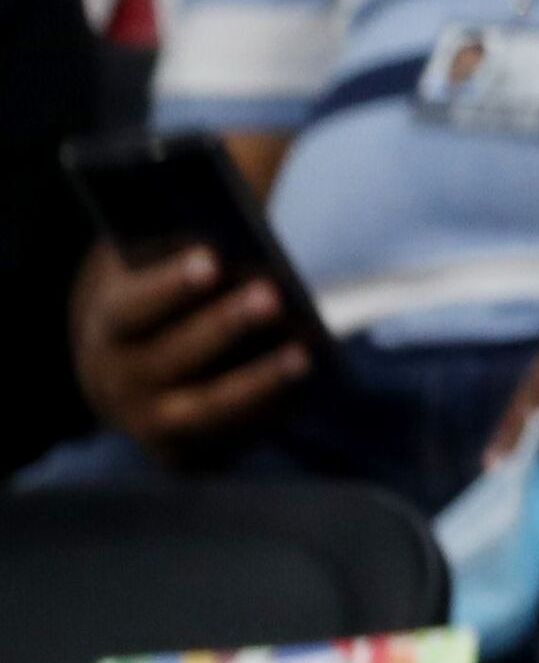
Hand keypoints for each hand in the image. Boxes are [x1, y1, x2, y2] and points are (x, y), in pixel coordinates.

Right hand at [70, 242, 308, 470]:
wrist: (128, 368)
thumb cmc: (162, 297)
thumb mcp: (157, 264)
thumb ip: (186, 240)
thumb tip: (240, 209)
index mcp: (107, 326)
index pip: (130, 307)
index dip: (167, 285)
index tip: (212, 260)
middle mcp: (117, 382)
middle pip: (170, 357)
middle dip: (223, 326)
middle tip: (273, 296)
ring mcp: (148, 424)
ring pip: (203, 409)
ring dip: (256, 382)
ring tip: (305, 355)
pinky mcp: (184, 453)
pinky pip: (229, 439)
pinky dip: (268, 413)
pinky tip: (307, 386)